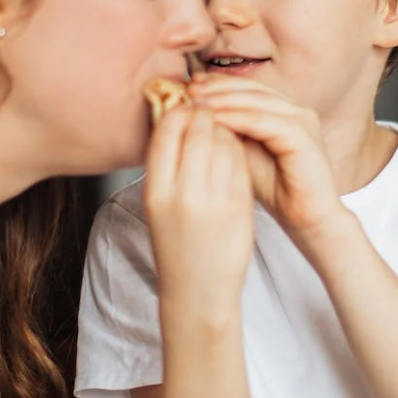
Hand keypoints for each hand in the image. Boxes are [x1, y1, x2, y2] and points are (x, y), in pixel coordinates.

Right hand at [144, 106, 254, 318]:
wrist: (198, 291)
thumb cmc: (176, 243)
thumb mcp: (157, 204)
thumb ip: (166, 164)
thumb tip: (176, 114)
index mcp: (156, 190)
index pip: (168, 130)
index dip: (180, 110)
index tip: (186, 106)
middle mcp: (184, 194)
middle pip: (198, 130)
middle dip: (206, 114)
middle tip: (209, 109)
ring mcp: (214, 200)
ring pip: (224, 142)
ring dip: (225, 128)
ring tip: (222, 129)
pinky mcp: (240, 207)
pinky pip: (241, 162)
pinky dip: (238, 148)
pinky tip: (235, 150)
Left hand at [188, 75, 343, 241]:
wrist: (306, 219)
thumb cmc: (276, 190)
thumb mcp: (244, 154)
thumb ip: (228, 131)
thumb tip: (195, 113)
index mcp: (284, 110)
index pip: (248, 87)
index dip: (218, 83)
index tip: (188, 85)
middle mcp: (296, 110)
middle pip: (251, 88)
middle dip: (217, 87)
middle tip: (189, 89)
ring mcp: (303, 120)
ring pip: (256, 101)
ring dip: (223, 100)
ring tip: (196, 102)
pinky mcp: (303, 136)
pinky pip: (264, 121)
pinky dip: (237, 119)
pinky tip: (214, 120)